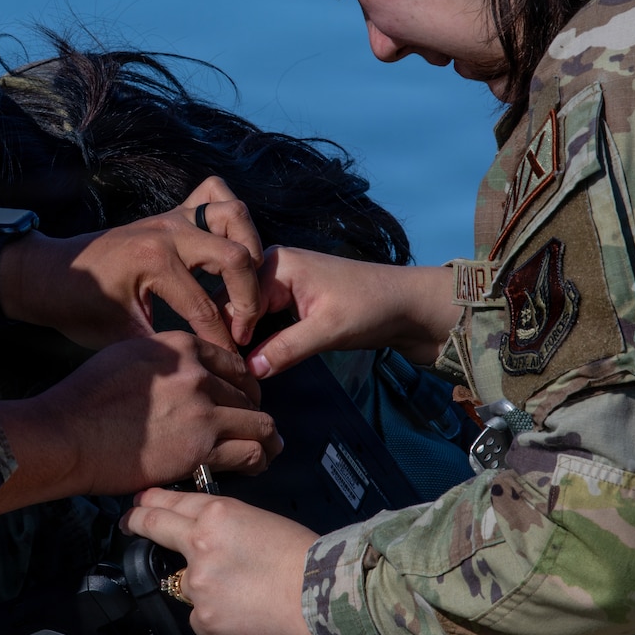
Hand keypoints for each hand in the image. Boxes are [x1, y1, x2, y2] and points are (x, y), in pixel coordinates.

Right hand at [0, 332, 282, 517]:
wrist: (65, 435)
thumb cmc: (82, 401)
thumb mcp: (124, 357)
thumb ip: (161, 361)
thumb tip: (177, 373)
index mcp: (178, 347)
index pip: (232, 362)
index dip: (241, 385)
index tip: (240, 401)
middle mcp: (196, 373)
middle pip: (248, 393)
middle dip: (252, 413)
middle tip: (252, 431)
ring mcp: (201, 409)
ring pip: (260, 422)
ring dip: (264, 438)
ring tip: (263, 451)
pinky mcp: (201, 446)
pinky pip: (250, 451)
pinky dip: (256, 460)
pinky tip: (253, 467)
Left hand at [9, 177, 265, 351]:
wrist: (50, 274)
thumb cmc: (79, 308)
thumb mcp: (120, 337)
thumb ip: (165, 348)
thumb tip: (205, 368)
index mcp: (155, 263)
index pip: (206, 309)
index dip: (223, 343)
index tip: (232, 366)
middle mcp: (168, 232)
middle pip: (236, 257)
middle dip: (248, 299)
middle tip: (242, 328)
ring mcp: (171, 216)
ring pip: (233, 214)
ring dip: (249, 248)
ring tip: (244, 284)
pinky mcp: (171, 212)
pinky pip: (211, 194)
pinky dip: (227, 216)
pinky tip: (227, 246)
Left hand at [121, 489, 318, 634]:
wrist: (322, 596)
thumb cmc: (304, 559)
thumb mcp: (258, 521)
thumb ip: (222, 526)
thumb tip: (204, 537)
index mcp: (217, 515)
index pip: (169, 503)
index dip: (149, 502)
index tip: (139, 503)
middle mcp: (200, 545)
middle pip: (155, 528)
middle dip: (138, 523)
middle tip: (131, 523)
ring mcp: (198, 585)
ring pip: (184, 584)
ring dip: (202, 587)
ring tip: (241, 591)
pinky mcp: (205, 619)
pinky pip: (200, 618)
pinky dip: (216, 616)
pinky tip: (244, 612)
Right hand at [247, 248, 457, 377]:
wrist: (409, 304)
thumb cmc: (372, 307)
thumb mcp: (327, 330)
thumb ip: (286, 348)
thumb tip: (248, 370)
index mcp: (277, 264)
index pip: (235, 300)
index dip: (228, 333)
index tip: (226, 366)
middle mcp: (274, 267)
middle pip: (237, 303)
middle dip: (231, 335)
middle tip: (227, 370)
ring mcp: (283, 281)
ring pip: (249, 311)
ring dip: (244, 337)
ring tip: (236, 368)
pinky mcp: (293, 297)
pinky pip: (264, 316)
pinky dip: (259, 335)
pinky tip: (255, 358)